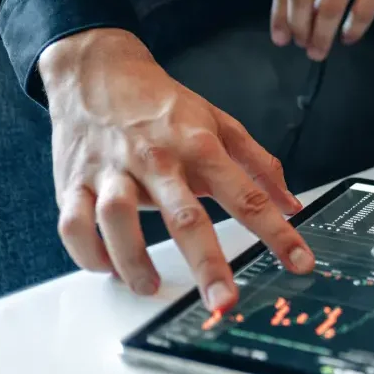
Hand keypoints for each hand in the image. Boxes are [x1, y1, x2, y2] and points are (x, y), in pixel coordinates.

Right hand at [39, 29, 313, 311]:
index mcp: (200, 147)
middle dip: (207, 263)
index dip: (278, 233)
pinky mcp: (74, 181)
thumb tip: (293, 203)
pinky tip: (108, 267)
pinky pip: (73, 223)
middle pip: (185, 216)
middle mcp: (157, 160)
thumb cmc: (163, 105)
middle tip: (224, 301)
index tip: (300, 263)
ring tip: (150, 287)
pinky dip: (87, 252)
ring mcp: (112, 171)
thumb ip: (260, 165)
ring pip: (118, 219)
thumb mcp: (220, 124)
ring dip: (134, 260)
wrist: (98, 71)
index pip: (247, 196)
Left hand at [271, 0, 373, 60]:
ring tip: (321, 49)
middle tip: (303, 45)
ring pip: (330, 6)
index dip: (280, 16)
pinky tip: (349, 37)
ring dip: (322, 35)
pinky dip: (353, 30)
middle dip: (299, 28)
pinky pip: (363, 9)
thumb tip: (295, 17)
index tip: (281, 38)